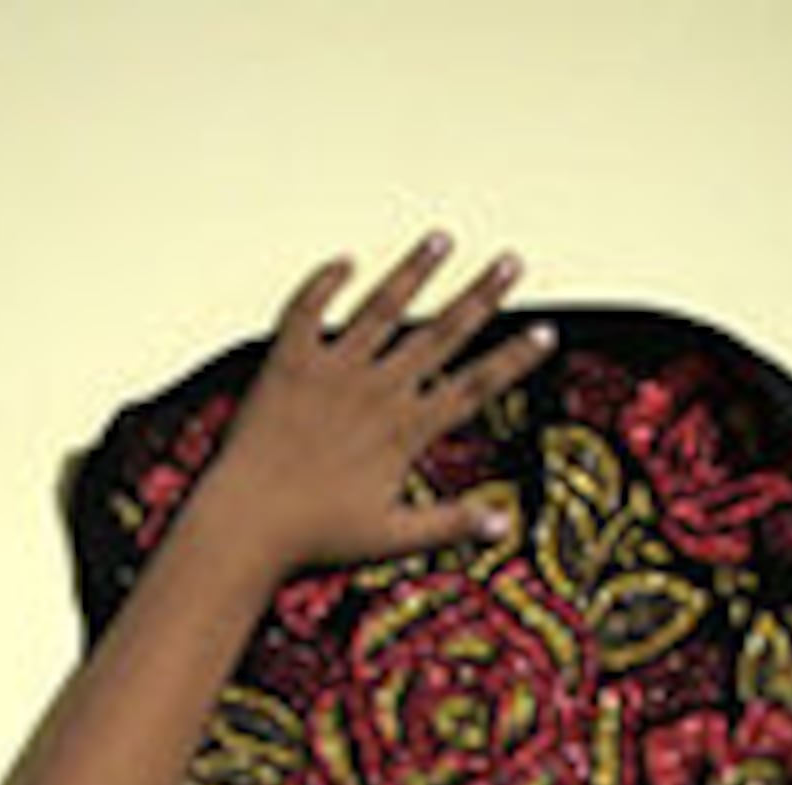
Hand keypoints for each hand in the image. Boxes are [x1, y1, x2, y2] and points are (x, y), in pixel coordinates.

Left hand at [172, 234, 556, 582]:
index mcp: (405, 430)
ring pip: (383, 307)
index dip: (514, 358)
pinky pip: (307, 310)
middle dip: (480, 294)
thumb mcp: (392, 538)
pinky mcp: (289, 363)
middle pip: (441, 332)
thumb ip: (451, 524)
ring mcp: (333, 371)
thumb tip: (503, 524)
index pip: (474, 386)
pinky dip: (324, 283)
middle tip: (509, 262)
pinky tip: (343, 262)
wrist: (246, 524)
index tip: (545, 331)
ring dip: (414, 270)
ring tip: (440, 239)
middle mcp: (376, 390)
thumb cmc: (314, 536)